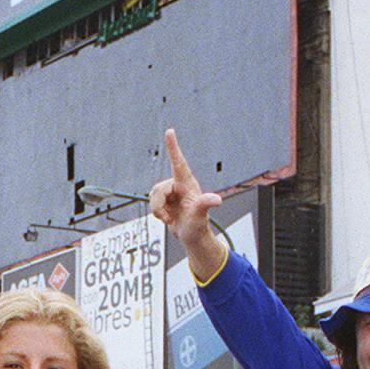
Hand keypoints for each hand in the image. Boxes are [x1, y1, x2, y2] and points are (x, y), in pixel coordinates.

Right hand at [149, 128, 226, 276]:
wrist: (192, 237)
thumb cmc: (198, 226)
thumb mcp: (200, 216)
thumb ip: (204, 205)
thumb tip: (217, 200)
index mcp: (187, 184)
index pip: (178, 163)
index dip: (173, 147)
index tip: (170, 131)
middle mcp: (178, 185)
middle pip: (157, 188)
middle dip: (158, 205)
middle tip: (168, 218)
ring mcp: (171, 192)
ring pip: (153, 195)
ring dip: (158, 210)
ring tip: (170, 218)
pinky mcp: (165, 200)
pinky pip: (152, 201)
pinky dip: (157, 212)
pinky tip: (167, 217)